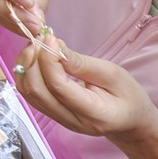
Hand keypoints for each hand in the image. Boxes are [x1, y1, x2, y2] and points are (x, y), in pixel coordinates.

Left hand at [17, 38, 157, 143]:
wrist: (130, 121)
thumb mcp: (113, 75)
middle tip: (41, 39)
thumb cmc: (128, 96)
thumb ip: (82, 64)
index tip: (51, 37)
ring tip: (39, 46)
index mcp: (94, 113)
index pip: (58, 87)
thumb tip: (55, 48)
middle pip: (37, 91)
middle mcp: (72, 121)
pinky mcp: (52, 114)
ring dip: (27, 65)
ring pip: (29, 93)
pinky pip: (31, 94)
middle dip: (33, 61)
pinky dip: (28, 73)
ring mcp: (60, 120)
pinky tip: (37, 58)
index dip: (49, 59)